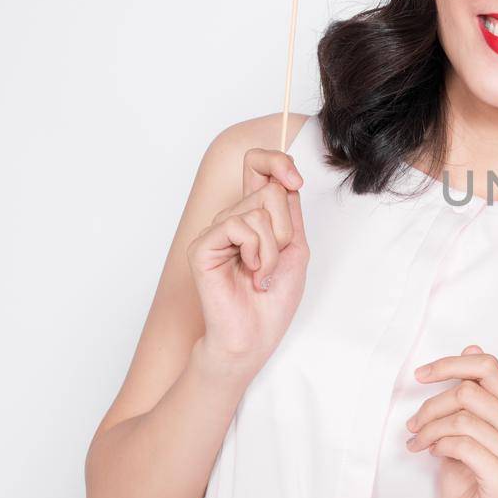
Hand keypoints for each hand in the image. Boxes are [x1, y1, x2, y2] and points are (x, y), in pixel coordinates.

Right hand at [187, 147, 308, 375]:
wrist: (255, 336)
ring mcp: (216, 231)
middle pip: (268, 189)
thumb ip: (289, 211)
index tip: (295, 181)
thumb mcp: (294, 247)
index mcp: (255, 217)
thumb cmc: (274, 299)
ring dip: (272, 248)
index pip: (258, 167)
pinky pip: (238, 226)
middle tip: (275, 260)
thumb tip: (282, 176)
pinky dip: (256, 251)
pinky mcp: (202, 246)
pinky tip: (252, 273)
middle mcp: (233, 219)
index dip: (276, 162)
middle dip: (284, 228)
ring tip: (263, 273)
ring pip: (257, 209)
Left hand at [407, 346, 497, 497]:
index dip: (451, 365)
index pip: (488, 367)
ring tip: (418, 442)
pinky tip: (431, 455)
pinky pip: (463, 446)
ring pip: (462, 419)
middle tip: (413, 425)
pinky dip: (438, 446)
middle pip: (469, 392)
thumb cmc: (467, 476)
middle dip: (431, 406)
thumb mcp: (463, 426)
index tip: (420, 375)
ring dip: (429, 430)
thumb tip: (472, 347)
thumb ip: (471, 391)